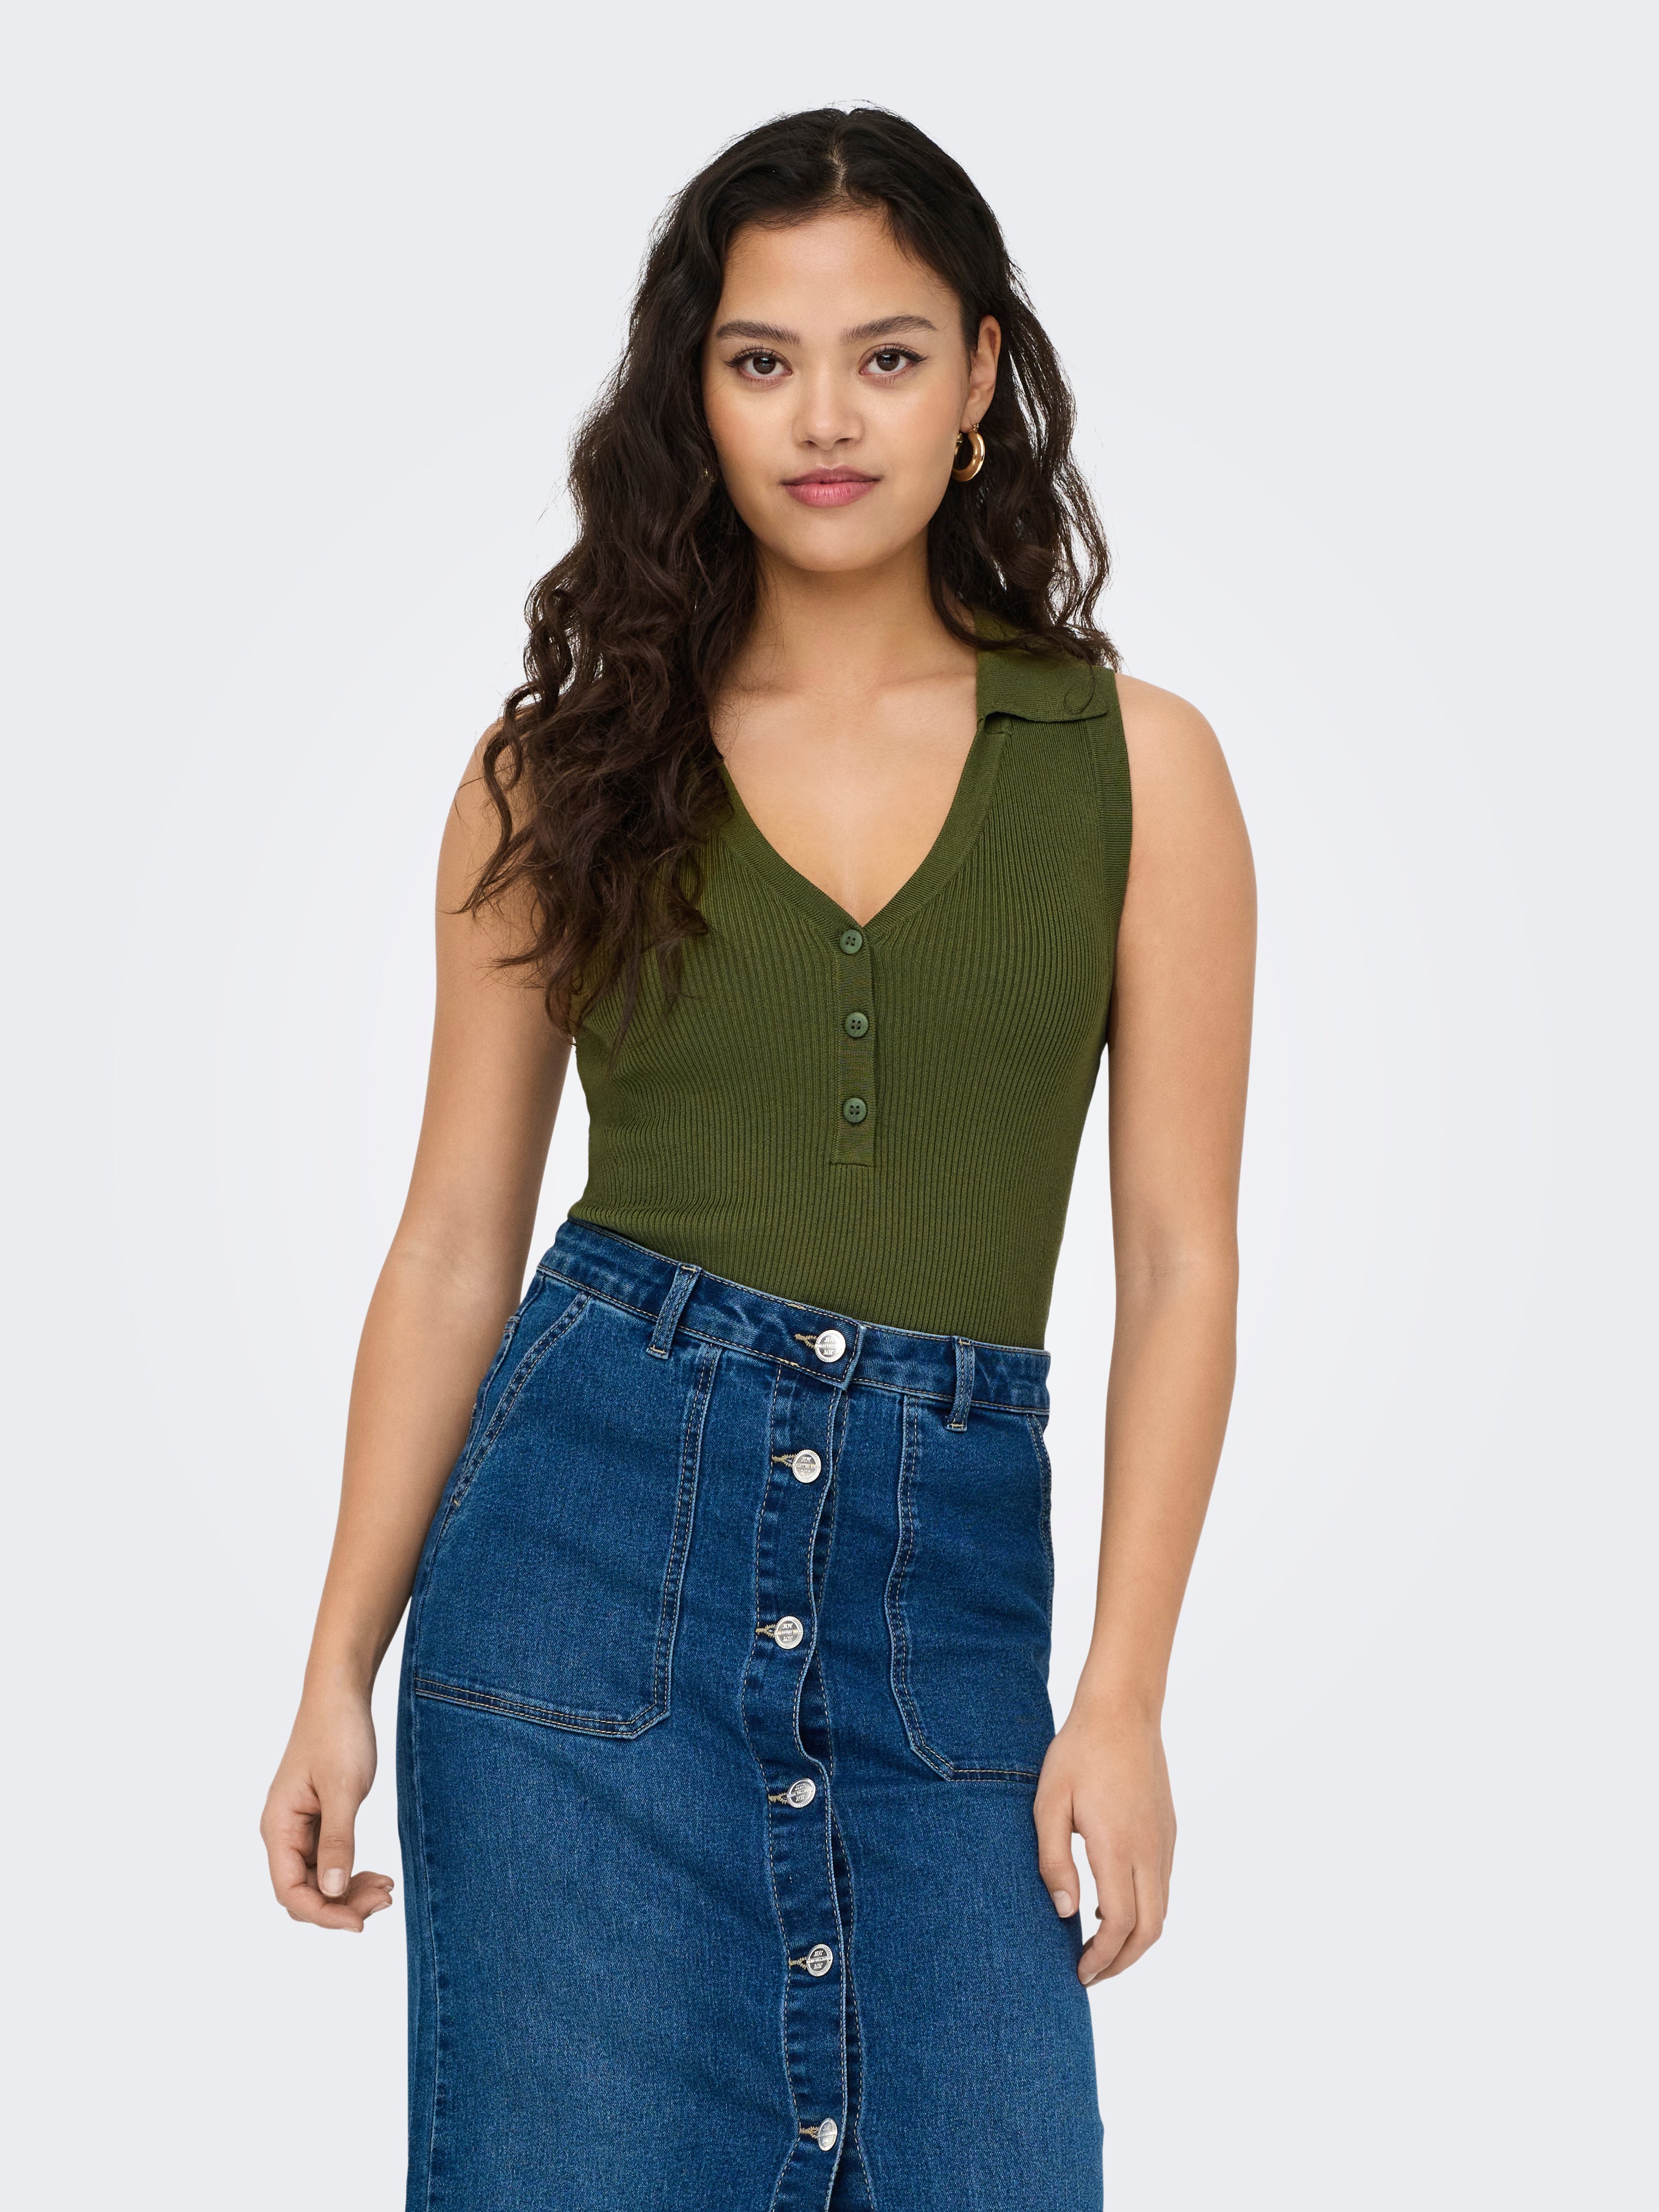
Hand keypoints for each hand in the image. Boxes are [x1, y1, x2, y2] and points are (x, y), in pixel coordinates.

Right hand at [261, 1691, 394, 1931]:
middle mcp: (282, 1833)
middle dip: (340, 1905)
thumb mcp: (343, 1788)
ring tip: (386, 1890)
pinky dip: (350, 1872)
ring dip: (348, 1892)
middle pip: (303, 1892)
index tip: (360, 1922)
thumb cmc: (338, 1733)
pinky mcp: (317, 1821)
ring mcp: (299, 1828)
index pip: (289, 1891)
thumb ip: (337, 1840)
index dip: (323, 1913)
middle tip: (385, 1899)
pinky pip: (328, 1861)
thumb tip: (333, 1891)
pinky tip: (376, 1874)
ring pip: (318, 1880)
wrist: (341, 1695)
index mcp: (278, 1827)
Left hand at [1034, 1698, 1174, 1983]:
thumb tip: (1066, 1913)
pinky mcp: (1168, 1830)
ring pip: (1161, 1911)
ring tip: (1097, 1946)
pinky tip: (1111, 1905)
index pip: (1120, 1924)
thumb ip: (1054, 1860)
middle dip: (1122, 1962)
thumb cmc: (1078, 1752)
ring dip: (1134, 1939)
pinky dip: (1143, 1911)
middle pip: (1149, 1930)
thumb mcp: (1049, 1803)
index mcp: (1117, 1846)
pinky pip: (1162, 1886)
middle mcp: (1149, 1850)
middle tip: (1091, 1974)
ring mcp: (1164, 1841)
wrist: (1123, 1710)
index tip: (1079, 1973)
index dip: (1102, 1958)